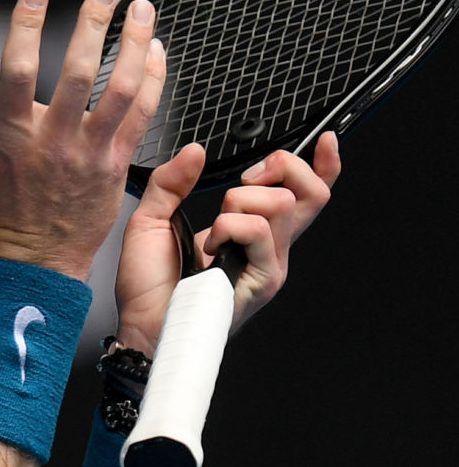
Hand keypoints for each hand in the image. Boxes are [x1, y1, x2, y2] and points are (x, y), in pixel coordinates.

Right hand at [0, 0, 165, 279]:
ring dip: (135, 44)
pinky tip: (155, 51)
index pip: (16, 68)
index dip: (25, 23)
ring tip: (142, 9)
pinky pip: (140, 115)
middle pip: (76, 71)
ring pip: (120, 89)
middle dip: (93, 22)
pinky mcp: (114, 166)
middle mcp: (51, 141)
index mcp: (8, 134)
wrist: (31, 261)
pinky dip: (152, 79)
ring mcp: (87, 154)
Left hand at [115, 134, 341, 353]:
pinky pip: (259, 231)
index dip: (323, 166)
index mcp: (252, 233)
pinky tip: (209, 249)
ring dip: (238, 202)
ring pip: (281, 204)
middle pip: (308, 192)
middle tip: (242, 183)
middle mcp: (269, 248)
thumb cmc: (148, 287)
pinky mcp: (263, 279)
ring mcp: (270, 264)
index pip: (304, 196)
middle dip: (276, 169)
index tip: (325, 140)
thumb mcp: (150, 220)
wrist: (142, 326)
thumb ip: (171, 183)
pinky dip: (228, 227)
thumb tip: (195, 151)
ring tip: (213, 231)